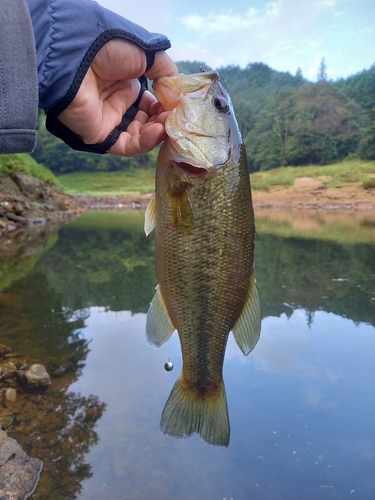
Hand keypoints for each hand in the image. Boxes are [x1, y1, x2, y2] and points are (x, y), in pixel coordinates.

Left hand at [57, 39, 177, 155]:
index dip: (166, 105)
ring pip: (140, 135)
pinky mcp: (100, 136)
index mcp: (125, 81)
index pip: (151, 101)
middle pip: (147, 120)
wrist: (77, 57)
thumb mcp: (144, 53)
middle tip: (176, 118)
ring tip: (168, 125)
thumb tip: (176, 90)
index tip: (178, 106)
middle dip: (163, 120)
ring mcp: (109, 119)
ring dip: (157, 132)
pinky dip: (145, 142)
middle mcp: (117, 101)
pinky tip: (157, 131)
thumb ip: (164, 69)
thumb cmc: (108, 49)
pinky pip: (126, 145)